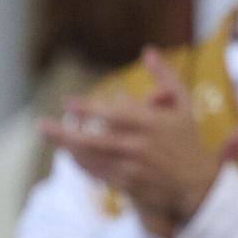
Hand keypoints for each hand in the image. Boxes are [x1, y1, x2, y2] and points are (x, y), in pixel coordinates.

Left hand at [41, 49, 224, 235]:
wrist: (197, 182)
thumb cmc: (186, 138)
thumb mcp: (183, 105)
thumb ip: (165, 77)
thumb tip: (148, 51)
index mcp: (152, 125)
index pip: (115, 115)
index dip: (89, 109)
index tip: (66, 102)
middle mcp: (140, 147)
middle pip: (95, 141)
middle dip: (64, 134)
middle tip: (40, 125)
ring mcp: (132, 169)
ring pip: (91, 158)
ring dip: (68, 147)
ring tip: (50, 134)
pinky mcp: (128, 186)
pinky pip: (96, 173)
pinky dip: (80, 162)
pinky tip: (68, 151)